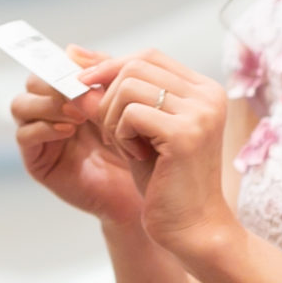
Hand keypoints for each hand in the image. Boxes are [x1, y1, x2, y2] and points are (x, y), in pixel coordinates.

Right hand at [12, 50, 144, 227]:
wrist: (145, 189)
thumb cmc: (138, 144)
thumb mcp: (121, 102)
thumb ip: (102, 74)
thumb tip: (71, 48)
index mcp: (70, 94)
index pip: (51, 65)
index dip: (61, 63)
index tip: (82, 69)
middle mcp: (50, 111)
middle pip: (32, 81)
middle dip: (54, 82)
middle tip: (79, 90)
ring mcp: (40, 136)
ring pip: (21, 105)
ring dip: (47, 103)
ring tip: (78, 113)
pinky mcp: (36, 161)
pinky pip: (24, 136)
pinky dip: (44, 128)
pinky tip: (69, 130)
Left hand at [80, 52, 234, 259]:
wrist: (191, 227)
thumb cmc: (164, 180)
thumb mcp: (138, 128)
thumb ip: (116, 92)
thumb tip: (74, 54)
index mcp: (203, 90)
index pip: (148, 56)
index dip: (110, 65)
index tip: (83, 82)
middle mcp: (208, 95)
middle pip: (135, 66)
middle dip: (107, 95)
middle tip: (109, 130)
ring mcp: (200, 113)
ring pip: (129, 87)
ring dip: (113, 117)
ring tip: (125, 145)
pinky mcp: (185, 134)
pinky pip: (131, 114)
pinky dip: (121, 134)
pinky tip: (136, 157)